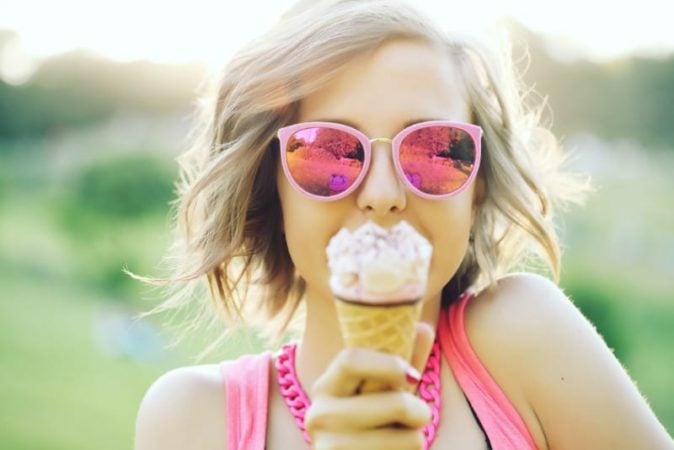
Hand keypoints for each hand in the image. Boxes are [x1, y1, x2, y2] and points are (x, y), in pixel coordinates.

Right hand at [305, 323, 434, 449]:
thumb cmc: (373, 425)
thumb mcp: (385, 392)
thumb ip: (402, 362)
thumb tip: (423, 327)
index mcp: (326, 386)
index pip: (351, 359)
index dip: (390, 363)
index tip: (413, 375)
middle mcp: (319, 414)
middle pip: (394, 403)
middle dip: (417, 410)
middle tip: (420, 415)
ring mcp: (330, 446)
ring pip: (407, 436)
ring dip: (415, 438)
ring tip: (400, 439)